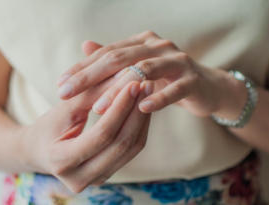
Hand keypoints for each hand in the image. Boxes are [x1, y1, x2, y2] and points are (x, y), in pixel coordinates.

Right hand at [18, 74, 152, 192]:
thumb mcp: (64, 108)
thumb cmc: (48, 126)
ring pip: (130, 149)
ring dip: (141, 119)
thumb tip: (124, 75)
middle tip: (146, 84)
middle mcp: (80, 178)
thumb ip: (91, 93)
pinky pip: (130, 151)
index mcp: (62, 162)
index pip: (102, 134)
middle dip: (136, 112)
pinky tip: (142, 107)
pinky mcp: (107, 175)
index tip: (133, 83)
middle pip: (120, 144)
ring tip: (147, 93)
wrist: (39, 150)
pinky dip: (138, 128)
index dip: (120, 108)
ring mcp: (96, 180)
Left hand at [57, 31, 244, 117]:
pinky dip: (158, 98)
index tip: (61, 85)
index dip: (82, 68)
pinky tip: (141, 109)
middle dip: (90, 76)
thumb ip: (115, 58)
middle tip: (67, 92)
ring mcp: (177, 61)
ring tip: (97, 107)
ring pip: (144, 71)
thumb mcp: (140, 68)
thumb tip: (85, 45)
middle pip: (119, 58)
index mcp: (142, 42)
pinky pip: (174, 89)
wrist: (207, 86)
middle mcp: (158, 46)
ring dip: (119, 90)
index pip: (106, 53)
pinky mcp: (193, 79)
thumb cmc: (168, 79)